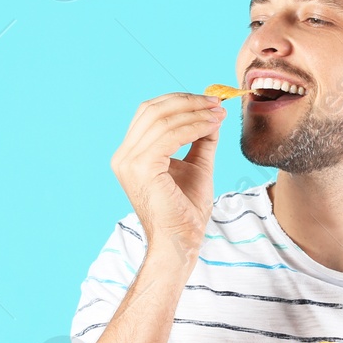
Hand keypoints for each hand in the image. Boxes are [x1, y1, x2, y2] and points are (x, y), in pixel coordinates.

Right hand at [110, 92, 225, 262]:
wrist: (180, 241)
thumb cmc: (186, 211)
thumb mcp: (197, 166)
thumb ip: (201, 140)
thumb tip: (213, 114)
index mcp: (131, 154)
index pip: (150, 113)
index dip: (180, 102)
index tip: (210, 101)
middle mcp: (124, 156)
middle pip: (153, 110)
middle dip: (187, 101)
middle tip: (216, 102)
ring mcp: (129, 161)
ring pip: (162, 119)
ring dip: (195, 112)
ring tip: (219, 114)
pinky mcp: (141, 167)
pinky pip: (170, 134)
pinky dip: (194, 125)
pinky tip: (212, 126)